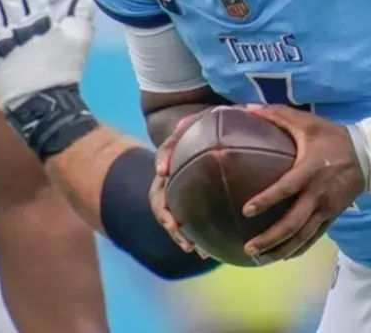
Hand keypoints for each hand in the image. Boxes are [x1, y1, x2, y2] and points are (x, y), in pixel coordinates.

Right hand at [149, 111, 204, 255]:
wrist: (211, 142)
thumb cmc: (211, 128)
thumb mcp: (209, 119)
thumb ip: (204, 118)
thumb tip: (203, 117)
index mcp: (174, 153)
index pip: (163, 153)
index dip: (162, 159)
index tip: (162, 170)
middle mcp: (169, 176)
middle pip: (159, 196)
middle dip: (164, 214)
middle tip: (174, 226)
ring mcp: (175, 193)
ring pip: (169, 216)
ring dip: (177, 233)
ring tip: (192, 247)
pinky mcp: (186, 207)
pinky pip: (184, 225)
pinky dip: (192, 238)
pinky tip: (206, 253)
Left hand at [240, 104, 364, 262]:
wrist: (367, 155)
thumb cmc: (331, 137)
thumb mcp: (307, 122)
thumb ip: (277, 115)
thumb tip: (247, 108)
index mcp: (309, 170)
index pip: (286, 189)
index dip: (266, 200)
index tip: (246, 210)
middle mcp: (317, 194)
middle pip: (293, 223)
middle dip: (270, 238)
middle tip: (249, 247)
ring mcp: (326, 208)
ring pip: (303, 236)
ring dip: (281, 249)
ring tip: (260, 259)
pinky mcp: (333, 216)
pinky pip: (315, 237)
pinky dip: (299, 249)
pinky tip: (283, 256)